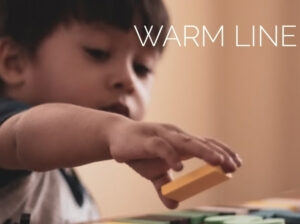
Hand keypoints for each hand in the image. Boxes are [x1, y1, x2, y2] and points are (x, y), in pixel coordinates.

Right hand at [108, 119, 241, 207]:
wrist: (115, 137)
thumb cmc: (138, 152)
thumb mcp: (153, 173)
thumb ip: (165, 186)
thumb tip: (174, 205)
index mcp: (179, 143)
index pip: (205, 144)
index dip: (221, 152)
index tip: (236, 165)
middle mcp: (174, 136)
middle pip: (201, 143)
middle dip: (219, 153)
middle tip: (233, 165)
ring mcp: (162, 136)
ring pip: (186, 142)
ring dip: (204, 151)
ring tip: (218, 162)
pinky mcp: (147, 140)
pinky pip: (162, 147)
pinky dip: (171, 157)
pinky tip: (179, 168)